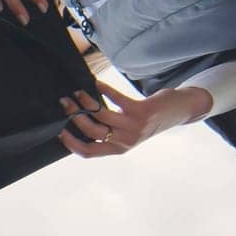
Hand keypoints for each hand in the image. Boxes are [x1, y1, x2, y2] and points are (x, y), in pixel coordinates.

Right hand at [57, 83, 209, 158]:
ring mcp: (133, 127)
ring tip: (77, 92)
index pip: (88, 152)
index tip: (58, 130)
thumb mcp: (127, 133)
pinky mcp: (140, 111)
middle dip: (73, 116)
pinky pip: (115, 99)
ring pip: (100, 115)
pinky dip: (102, 89)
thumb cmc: (148, 121)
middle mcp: (125, 141)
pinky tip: (95, 83)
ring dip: (84, 102)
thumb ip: (108, 132)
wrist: (177, 112)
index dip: (70, 143)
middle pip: (90, 131)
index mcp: (119, 149)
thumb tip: (81, 121)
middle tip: (64, 102)